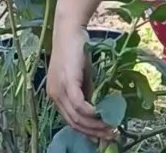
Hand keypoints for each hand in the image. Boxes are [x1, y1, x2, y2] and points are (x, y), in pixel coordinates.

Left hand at [47, 24, 112, 138]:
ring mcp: (59, 89)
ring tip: (110, 127)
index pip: (70, 120)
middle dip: (93, 132)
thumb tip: (95, 109)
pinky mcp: (67, 82)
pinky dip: (90, 113)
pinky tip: (101, 115)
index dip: (87, 130)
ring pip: (76, 116)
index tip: (103, 134)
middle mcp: (54, 95)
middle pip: (73, 122)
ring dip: (95, 125)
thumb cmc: (76, 49)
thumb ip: (86, 91)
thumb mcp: (81, 75)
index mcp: (56, 95)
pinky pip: (78, 104)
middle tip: (111, 135)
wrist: (70, 30)